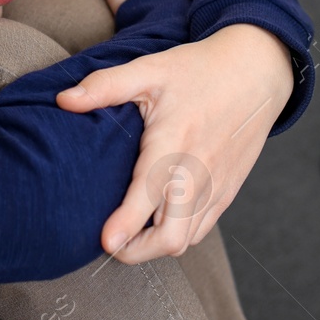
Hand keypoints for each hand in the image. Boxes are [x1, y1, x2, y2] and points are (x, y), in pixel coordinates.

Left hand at [57, 21, 293, 264]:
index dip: (127, 225)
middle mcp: (198, 172)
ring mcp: (217, 186)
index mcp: (173, 143)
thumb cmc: (198, 70)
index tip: (105, 241)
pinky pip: (202, 229)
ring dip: (155, 245)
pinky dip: (178, 234)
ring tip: (130, 232)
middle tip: (109, 240)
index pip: (149, 196)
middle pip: (171, 237)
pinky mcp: (228, 191)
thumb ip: (105, 86)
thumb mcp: (149, 69)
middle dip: (136, 250)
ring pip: (187, 240)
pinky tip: (159, 219)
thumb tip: (63, 100)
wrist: (256, 71)